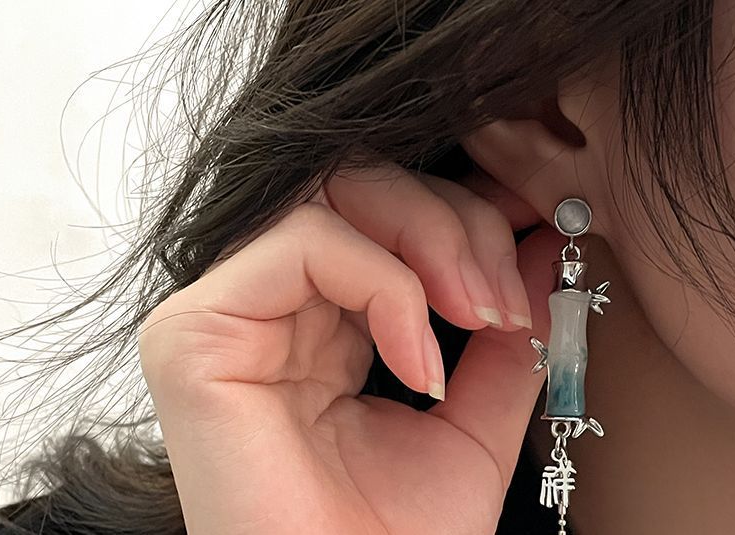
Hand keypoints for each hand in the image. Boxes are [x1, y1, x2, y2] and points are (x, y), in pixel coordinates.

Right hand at [138, 164, 562, 533]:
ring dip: (430, 239)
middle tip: (506, 296)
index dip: (461, 211)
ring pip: (332, 195)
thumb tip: (541, 246)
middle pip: (358, 185)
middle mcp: (265, 308)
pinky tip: (416, 358)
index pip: (383, 215)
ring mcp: (223, 313)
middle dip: (455, 221)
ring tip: (480, 317)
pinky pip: (302, 244)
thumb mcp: (472, 427)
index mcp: (317, 324)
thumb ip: (502, 340)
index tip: (534, 235)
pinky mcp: (193, 331)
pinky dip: (382, 282)